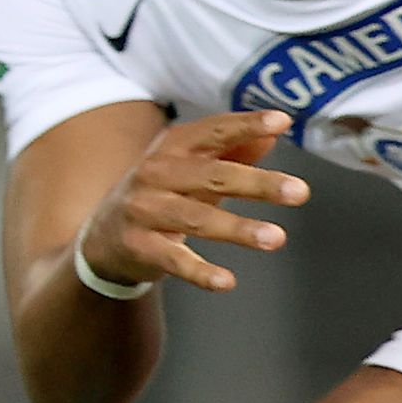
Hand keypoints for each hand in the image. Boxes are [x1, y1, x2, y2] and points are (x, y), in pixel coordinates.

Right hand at [78, 109, 305, 291]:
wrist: (103, 236)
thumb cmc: (161, 194)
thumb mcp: (191, 168)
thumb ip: (232, 150)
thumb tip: (273, 133)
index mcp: (173, 148)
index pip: (213, 131)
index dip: (245, 124)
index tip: (281, 121)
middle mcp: (156, 174)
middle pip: (211, 176)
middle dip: (257, 183)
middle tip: (299, 191)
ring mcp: (144, 210)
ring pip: (196, 219)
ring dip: (238, 229)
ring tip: (276, 238)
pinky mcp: (139, 246)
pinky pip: (173, 260)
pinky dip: (199, 271)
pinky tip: (226, 281)